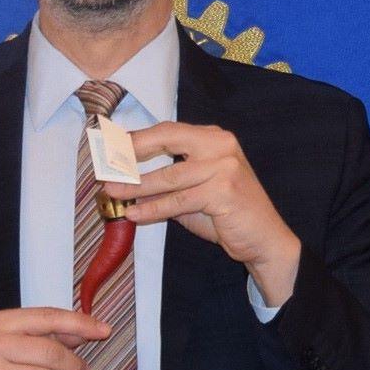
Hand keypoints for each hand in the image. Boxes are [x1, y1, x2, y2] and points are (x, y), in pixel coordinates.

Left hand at [107, 121, 301, 303]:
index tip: (110, 147)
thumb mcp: (195, 192)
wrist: (264, 239)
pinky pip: (178, 200)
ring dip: (135, 185)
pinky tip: (134, 213)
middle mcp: (220, 144)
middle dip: (131, 151)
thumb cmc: (227, 215)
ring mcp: (224, 165)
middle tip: (105, 163)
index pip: (168, 130)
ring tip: (112, 192)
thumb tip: (126, 178)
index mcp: (214, 138)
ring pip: (169, 175)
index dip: (136, 138)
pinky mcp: (223, 190)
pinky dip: (153, 208)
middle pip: (166, 139)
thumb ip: (168, 181)